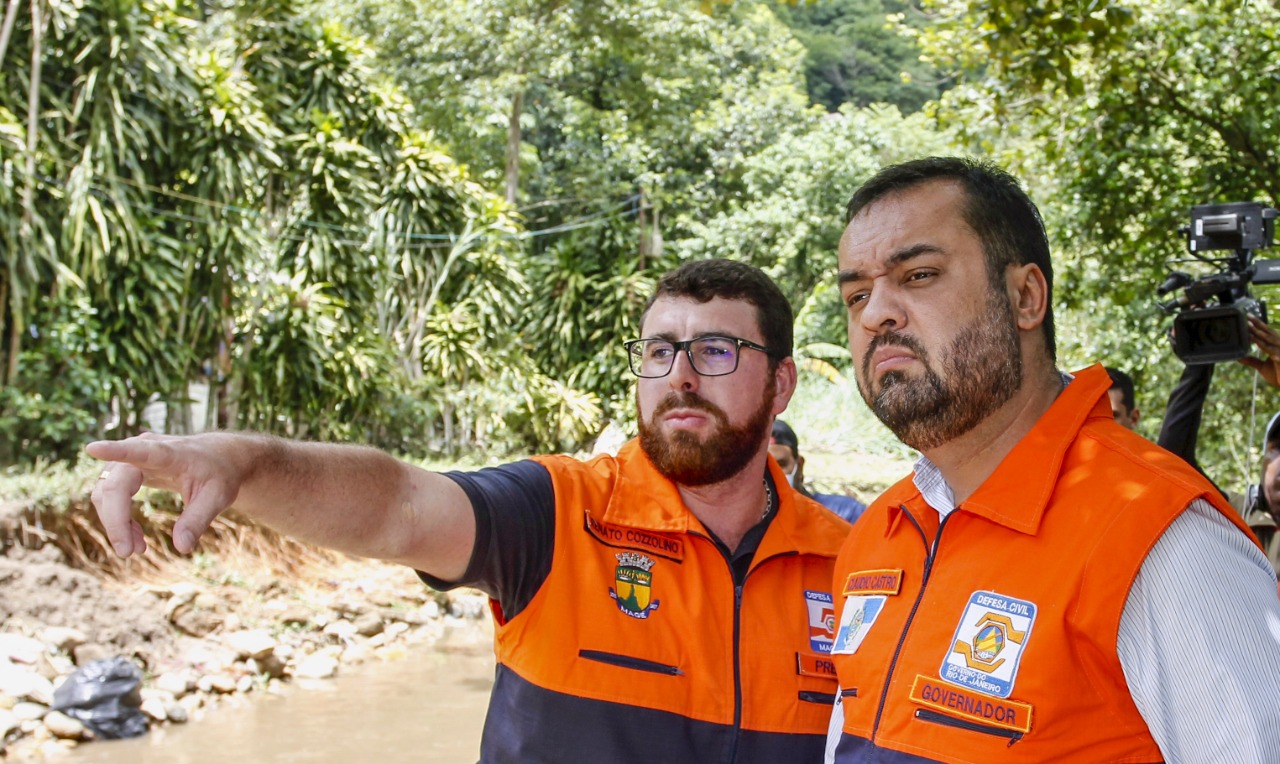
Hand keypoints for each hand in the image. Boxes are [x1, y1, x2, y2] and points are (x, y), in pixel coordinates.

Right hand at [87, 432, 245, 557]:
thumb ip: (198, 520)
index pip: (140, 451)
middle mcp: (144, 450)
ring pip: (106, 492)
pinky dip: (118, 519)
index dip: (115, 451)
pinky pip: (110, 496)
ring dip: (116, 523)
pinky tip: (136, 538)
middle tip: (128, 552)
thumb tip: (182, 547)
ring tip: (137, 549)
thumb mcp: (218, 498)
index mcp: (169, 453)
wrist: (219, 458)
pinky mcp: (127, 471)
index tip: (93, 448)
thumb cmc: (219, 475)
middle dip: (116, 520)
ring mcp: (132, 459)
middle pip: (115, 485)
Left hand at [1237, 316, 1279, 388]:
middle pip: (1268, 333)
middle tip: (1247, 317)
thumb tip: (1239, 357)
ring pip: (1270, 341)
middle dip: (1258, 325)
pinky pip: (1274, 352)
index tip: (1248, 317)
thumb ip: (1252, 361)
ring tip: (1250, 329)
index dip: (1258, 325)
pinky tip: (1259, 344)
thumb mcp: (1262, 367)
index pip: (1267, 332)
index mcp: (1276, 346)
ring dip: (1260, 335)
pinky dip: (1267, 348)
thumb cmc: (1278, 375)